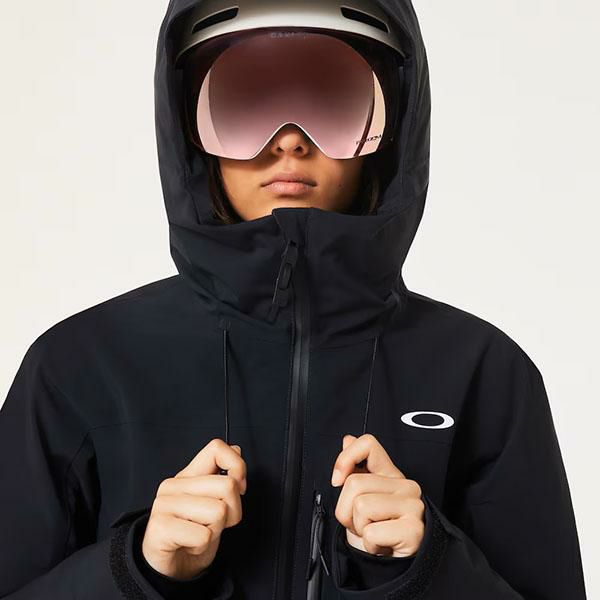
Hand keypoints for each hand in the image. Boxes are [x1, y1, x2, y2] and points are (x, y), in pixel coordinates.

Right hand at [142, 438, 246, 579]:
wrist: (168, 569)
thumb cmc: (192, 535)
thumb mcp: (213, 503)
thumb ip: (222, 476)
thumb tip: (236, 450)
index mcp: (187, 475)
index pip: (216, 448)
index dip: (237, 466)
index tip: (239, 488)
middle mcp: (174, 485)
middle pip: (228, 485)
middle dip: (233, 511)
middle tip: (215, 523)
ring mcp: (164, 505)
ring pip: (219, 511)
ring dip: (216, 530)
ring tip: (200, 534)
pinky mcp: (160, 528)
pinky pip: (204, 536)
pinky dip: (203, 546)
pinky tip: (190, 545)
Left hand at [331, 433, 424, 557]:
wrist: (392, 565)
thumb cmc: (377, 530)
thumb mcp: (360, 497)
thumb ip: (355, 468)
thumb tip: (347, 439)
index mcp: (390, 473)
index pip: (368, 444)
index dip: (345, 458)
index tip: (338, 479)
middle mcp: (405, 485)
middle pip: (354, 483)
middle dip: (347, 509)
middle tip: (362, 522)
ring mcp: (412, 505)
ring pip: (361, 506)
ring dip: (358, 527)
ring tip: (373, 532)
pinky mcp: (414, 528)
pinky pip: (371, 531)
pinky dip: (369, 543)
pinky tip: (382, 544)